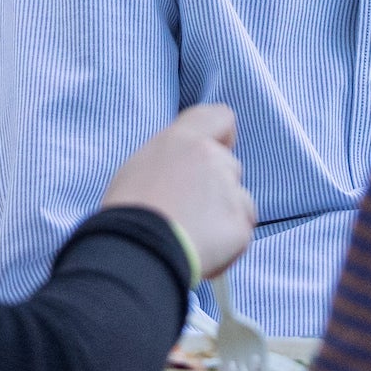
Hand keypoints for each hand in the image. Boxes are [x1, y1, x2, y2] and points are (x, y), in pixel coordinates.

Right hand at [101, 103, 256, 277]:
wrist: (135, 253)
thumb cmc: (128, 215)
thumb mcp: (138, 169)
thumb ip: (173, 160)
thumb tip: (185, 173)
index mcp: (181, 140)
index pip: (221, 117)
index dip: (223, 136)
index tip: (217, 151)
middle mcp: (209, 157)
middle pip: (230, 167)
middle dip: (217, 189)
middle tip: (188, 214)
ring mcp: (229, 189)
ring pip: (240, 201)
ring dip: (225, 217)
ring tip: (191, 236)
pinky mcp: (239, 223)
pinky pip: (242, 231)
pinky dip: (228, 244)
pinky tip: (201, 252)